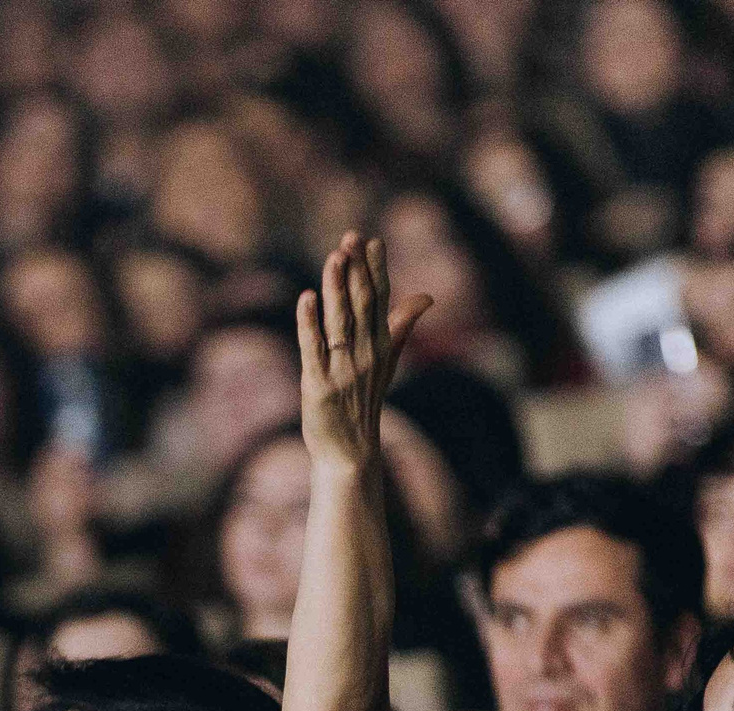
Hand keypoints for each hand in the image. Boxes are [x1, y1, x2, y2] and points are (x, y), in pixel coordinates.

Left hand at [297, 233, 428, 474]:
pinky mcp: (319, 385)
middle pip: (361, 304)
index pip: (379, 299)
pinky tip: (306, 298)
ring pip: (339, 321)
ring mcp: (342, 369)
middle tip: (350, 237)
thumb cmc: (364, 401)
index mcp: (380, 344)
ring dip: (336, 289)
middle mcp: (365, 353)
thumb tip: (427, 296)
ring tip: (334, 258)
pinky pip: (312, 349)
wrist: (350, 450)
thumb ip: (401, 324)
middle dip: (356, 271)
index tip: (371, 239)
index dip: (375, 269)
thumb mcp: (387, 360)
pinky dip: (309, 324)